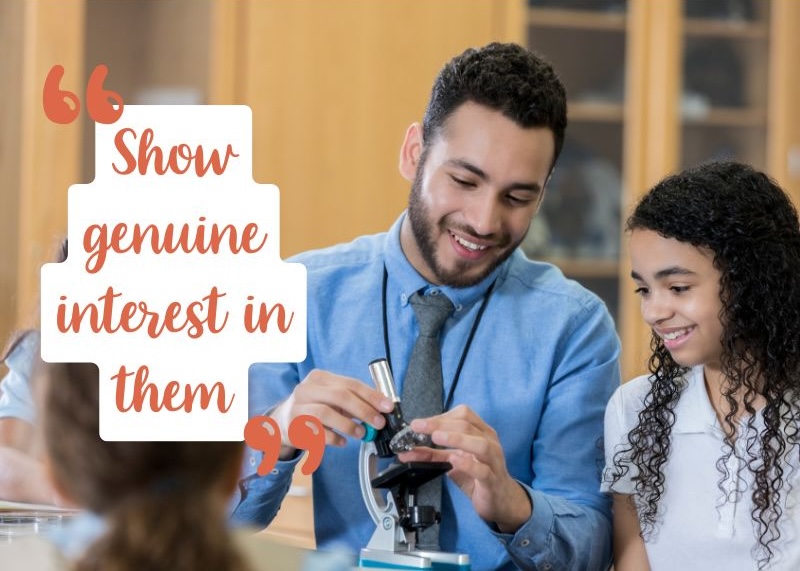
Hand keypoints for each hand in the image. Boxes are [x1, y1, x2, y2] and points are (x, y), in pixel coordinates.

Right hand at [271, 369, 394, 459]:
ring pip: (327, 413)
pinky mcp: (294, 426)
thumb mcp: (331, 398)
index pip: (350, 383)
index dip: (371, 395)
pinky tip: (342, 442)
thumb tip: (381, 408)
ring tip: (361, 433)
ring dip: (348, 425)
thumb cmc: (314, 407)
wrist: (282, 422)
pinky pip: (317, 433)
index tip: (387, 406)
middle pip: (340, 396)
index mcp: (320, 378)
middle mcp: (307, 389)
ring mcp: (298, 407)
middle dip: (364, 410)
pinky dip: (334, 438)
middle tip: (378, 423)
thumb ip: (353, 400)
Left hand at [397, 404, 531, 532]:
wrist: (501, 500)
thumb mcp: (453, 462)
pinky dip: (467, 464)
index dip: (440, 416)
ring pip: (480, 444)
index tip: (419, 423)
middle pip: (467, 425)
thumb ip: (432, 455)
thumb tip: (407, 452)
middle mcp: (489, 442)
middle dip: (440, 424)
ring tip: (437, 437)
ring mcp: (493, 461)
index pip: (463, 415)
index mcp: (481, 432)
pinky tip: (454, 460)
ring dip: (456, 438)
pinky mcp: (492, 480)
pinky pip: (482, 470)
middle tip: (419, 427)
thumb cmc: (478, 476)